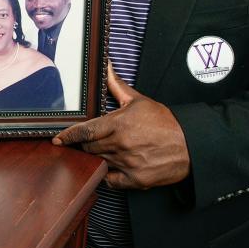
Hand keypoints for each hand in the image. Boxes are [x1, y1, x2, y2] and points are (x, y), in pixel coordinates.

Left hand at [52, 63, 189, 189]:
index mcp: (119, 124)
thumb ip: (116, 86)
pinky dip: (107, 175)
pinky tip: (110, 167)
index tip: (58, 139)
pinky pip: (111, 181)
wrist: (190, 144)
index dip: (69, 136)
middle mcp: (121, 145)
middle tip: (83, 142)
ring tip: (98, 152)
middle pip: (89, 148)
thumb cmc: (165, 122)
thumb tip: (106, 66)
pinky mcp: (136, 180)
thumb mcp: (139, 101)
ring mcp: (128, 163)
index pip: (85, 131)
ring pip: (99, 162)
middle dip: (84, 145)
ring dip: (96, 158)